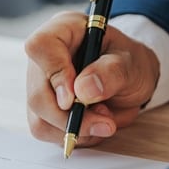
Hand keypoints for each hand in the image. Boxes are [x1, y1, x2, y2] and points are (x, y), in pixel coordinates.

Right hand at [25, 11, 160, 149]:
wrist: (130, 80)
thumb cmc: (129, 62)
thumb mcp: (131, 62)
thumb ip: (111, 72)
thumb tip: (83, 90)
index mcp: (62, 32)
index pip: (41, 46)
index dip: (55, 73)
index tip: (75, 98)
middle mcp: (43, 60)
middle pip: (37, 94)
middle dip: (71, 117)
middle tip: (105, 122)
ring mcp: (40, 87)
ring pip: (40, 119)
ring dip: (76, 129)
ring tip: (104, 119)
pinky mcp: (43, 111)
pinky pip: (48, 132)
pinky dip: (76, 136)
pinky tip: (94, 125)